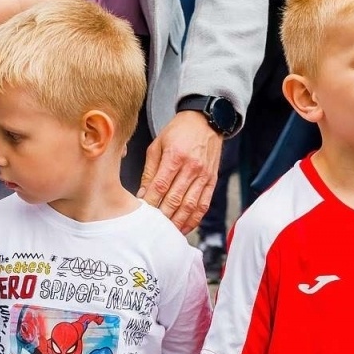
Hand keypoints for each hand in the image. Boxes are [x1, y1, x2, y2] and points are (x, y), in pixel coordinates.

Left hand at [138, 110, 223, 231]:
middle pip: (175, 199)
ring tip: (167, 233)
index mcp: (175, 156)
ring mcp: (204, 175)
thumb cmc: (178, 131)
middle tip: (151, 228)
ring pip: (190, 206)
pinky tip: (184, 227)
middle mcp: (192, 167)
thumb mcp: (157, 145)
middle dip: (162, 216)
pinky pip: (204, 204)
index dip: (150, 203)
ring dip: (178, 222)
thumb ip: (150, 171)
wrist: (206, 121)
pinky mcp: (212, 181)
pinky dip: (194, 219)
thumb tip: (142, 194)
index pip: (160, 186)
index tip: (141, 214)